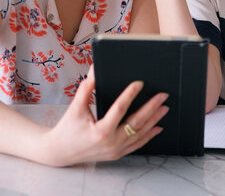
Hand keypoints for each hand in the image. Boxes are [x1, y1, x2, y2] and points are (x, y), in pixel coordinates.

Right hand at [40, 68, 168, 165]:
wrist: (60, 152)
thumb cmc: (67, 128)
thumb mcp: (75, 108)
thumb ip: (86, 89)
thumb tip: (95, 70)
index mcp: (100, 131)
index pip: (119, 109)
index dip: (130, 95)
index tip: (140, 83)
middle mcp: (110, 143)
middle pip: (136, 123)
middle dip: (151, 107)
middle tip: (163, 95)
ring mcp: (116, 150)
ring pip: (140, 134)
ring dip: (154, 120)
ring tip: (164, 107)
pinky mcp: (117, 154)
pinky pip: (137, 144)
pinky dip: (149, 135)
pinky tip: (158, 126)